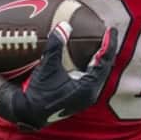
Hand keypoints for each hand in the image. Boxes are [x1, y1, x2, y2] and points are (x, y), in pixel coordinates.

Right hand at [0, 23, 118, 130]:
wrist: (29, 114)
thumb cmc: (38, 93)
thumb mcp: (47, 68)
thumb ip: (56, 46)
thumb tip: (64, 25)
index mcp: (87, 87)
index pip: (104, 62)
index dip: (109, 44)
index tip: (112, 30)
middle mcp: (90, 93)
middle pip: (105, 67)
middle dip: (108, 50)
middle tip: (110, 33)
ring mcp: (86, 97)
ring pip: (99, 73)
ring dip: (101, 58)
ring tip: (103, 43)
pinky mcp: (80, 97)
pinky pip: (92, 78)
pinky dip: (93, 66)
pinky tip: (90, 58)